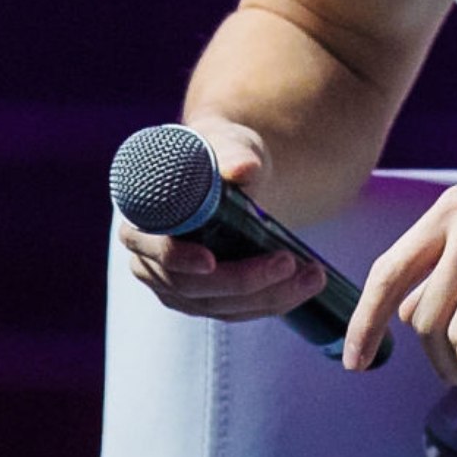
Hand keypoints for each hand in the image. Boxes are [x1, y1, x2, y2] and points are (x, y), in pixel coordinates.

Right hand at [118, 119, 331, 322]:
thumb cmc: (221, 154)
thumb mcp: (228, 146)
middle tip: (288, 261)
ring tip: (314, 275)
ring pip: (220, 305)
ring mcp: (175, 288)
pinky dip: (273, 301)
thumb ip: (233, 154)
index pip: (154, 249)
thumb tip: (243, 168)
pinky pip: (237, 311)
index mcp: (142, 224)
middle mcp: (150, 263)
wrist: (233, 173)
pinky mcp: (204, 300)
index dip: (178, 258)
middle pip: (192, 285)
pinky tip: (305, 286)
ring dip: (270, 295)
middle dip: (243, 280)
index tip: (210, 260)